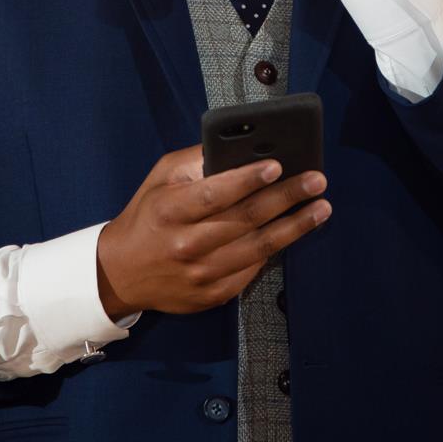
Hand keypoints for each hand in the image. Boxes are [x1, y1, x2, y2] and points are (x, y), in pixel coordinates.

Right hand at [95, 144, 330, 318]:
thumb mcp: (160, 179)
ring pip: (257, 248)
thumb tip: (238, 147)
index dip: (248, 179)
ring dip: (295, 226)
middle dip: (286, 197)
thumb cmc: (147, 216)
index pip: (214, 193)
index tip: (278, 165)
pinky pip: (252, 270)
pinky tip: (294, 231)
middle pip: (245, 219)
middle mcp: (185, 244)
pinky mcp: (212, 295)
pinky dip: (275, 249)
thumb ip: (194, 161)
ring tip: (321, 208)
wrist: (120, 273)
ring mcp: (201, 274)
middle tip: (317, 181)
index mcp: (169, 211)